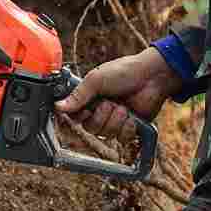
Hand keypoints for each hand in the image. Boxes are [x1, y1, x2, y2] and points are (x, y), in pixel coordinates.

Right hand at [55, 48, 181, 139]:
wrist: (152, 77)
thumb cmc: (124, 72)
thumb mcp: (96, 79)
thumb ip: (78, 95)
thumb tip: (58, 107)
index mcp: (89, 98)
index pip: (75, 116)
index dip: (80, 115)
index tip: (87, 108)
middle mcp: (99, 111)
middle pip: (90, 128)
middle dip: (102, 115)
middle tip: (110, 102)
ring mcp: (114, 120)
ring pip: (106, 134)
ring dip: (116, 119)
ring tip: (123, 106)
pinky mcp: (129, 128)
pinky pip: (121, 138)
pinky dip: (127, 126)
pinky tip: (132, 115)